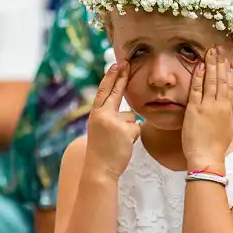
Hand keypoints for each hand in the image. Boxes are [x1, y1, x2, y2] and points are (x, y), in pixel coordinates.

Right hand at [84, 62, 140, 177]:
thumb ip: (111, 117)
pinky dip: (133, 137)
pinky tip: (124, 145)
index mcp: (95, 114)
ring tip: (118, 141)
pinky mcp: (126, 130)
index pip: (104, 91)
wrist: (99, 169)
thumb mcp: (101, 129)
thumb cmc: (102, 150)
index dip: (110, 77)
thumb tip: (129, 111)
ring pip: (131, 117)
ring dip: (129, 129)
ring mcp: (114, 122)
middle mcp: (103, 115)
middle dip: (121, 77)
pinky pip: (137, 128)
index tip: (116, 64)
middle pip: (115, 92)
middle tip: (126, 63)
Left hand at [182, 47, 232, 170]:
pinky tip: (199, 66)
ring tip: (211, 52)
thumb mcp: (225, 129)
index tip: (226, 63)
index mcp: (227, 110)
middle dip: (220, 63)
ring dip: (211, 65)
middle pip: (221, 80)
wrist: (206, 157)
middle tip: (219, 50)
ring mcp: (207, 106)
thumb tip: (224, 110)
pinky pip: (196, 89)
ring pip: (211, 81)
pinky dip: (198, 76)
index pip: (229, 87)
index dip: (228, 73)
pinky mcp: (195, 109)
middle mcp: (219, 106)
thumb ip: (224, 116)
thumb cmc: (215, 148)